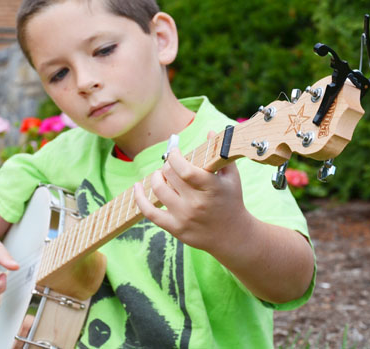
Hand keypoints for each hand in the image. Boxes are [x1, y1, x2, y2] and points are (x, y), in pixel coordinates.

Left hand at [134, 131, 252, 252]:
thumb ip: (219, 154)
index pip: (185, 169)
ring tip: (160, 175)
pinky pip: (149, 212)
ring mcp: (184, 217)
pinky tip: (137, 187)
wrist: (232, 236)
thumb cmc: (231, 201)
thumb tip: (209, 132)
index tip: (175, 152)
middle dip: (167, 165)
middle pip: (170, 176)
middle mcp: (196, 203)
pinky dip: (140, 198)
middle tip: (170, 164)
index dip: (174, 156)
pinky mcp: (175, 228)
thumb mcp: (232, 177)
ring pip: (159, 190)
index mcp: (211, 188)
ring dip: (156, 177)